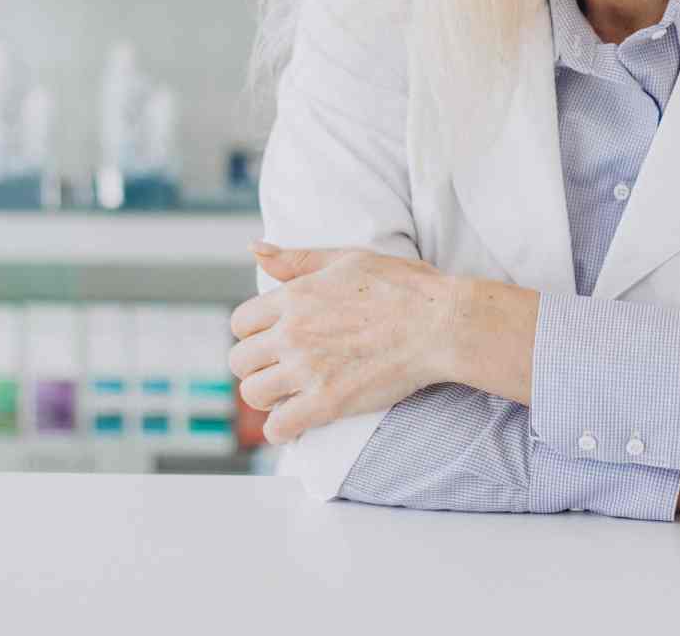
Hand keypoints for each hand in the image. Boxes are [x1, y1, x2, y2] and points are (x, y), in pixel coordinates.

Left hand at [229, 244, 455, 444]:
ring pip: (253, 394)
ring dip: (266, 398)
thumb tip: (255, 248)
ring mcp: (308, 369)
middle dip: (256, 366)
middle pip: (240, 360)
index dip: (253, 334)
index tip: (271, 340)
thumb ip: (297, 259)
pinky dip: (281, 430)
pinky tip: (295, 423)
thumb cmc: (403, 287)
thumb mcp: (346, 259)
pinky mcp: (327, 402)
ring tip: (286, 395)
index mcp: (295, 296)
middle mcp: (293, 332)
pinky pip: (278, 427)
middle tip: (278, 370)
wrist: (439, 323)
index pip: (240, 322)